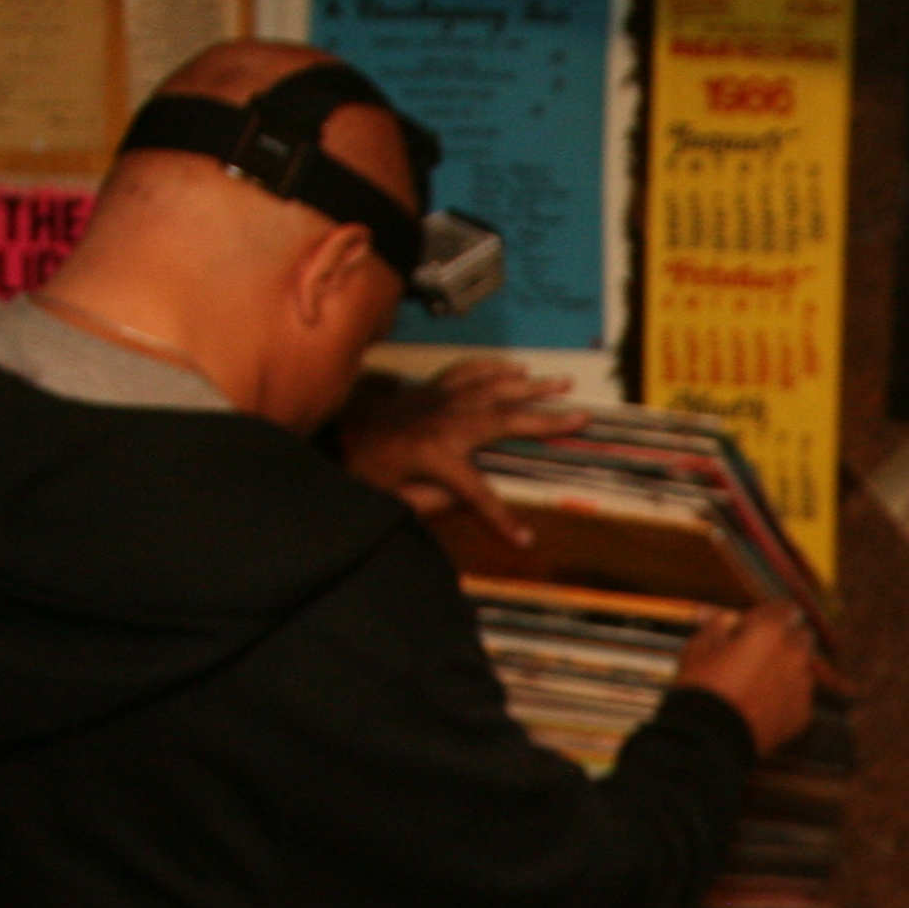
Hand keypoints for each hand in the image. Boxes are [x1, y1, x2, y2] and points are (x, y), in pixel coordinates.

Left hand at [338, 359, 577, 550]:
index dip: (500, 518)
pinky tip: (516, 368)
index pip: (476, 491)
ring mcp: (436, 399)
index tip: (524, 539)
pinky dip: (493, 367)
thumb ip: (432, 504)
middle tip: (582, 417)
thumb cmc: (358, 473)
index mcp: (432, 454)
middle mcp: (442, 421)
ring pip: (492, 387)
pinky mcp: (429, 388)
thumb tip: (469, 503)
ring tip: (563, 383)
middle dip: (545, 420)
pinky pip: (467, 371)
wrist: (326, 437)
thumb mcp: (391, 499)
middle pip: (503, 419)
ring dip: (530, 385)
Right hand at [671, 600, 832, 753]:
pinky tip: (762, 706)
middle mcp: (795, 654)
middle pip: (801, 636)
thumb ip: (717, 625)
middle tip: (757, 652)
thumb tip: (724, 617)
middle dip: (784, 639)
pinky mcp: (802, 715)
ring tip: (758, 683)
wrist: (711, 739)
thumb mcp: (699, 646)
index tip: (749, 626)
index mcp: (772, 630)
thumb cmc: (703, 687)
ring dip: (786, 668)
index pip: (784, 608)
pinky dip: (785, 697)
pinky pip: (798, 697)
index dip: (766, 614)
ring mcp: (802, 686)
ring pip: (802, 668)